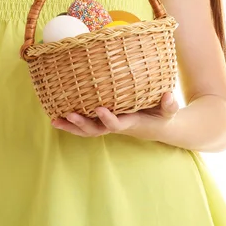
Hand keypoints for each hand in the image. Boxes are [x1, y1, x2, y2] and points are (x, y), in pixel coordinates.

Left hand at [51, 92, 179, 139]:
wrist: (160, 127)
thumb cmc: (163, 116)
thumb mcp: (169, 111)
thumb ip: (169, 105)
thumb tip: (169, 95)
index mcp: (131, 123)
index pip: (116, 124)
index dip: (107, 119)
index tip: (99, 109)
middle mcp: (117, 125)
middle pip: (96, 130)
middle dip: (82, 124)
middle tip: (69, 115)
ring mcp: (109, 124)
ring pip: (88, 129)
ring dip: (72, 126)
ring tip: (55, 120)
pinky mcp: (104, 121)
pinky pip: (86, 124)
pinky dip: (72, 122)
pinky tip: (57, 115)